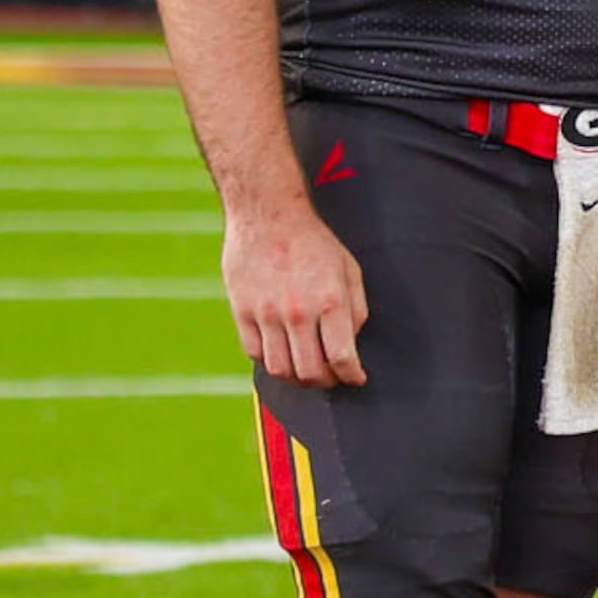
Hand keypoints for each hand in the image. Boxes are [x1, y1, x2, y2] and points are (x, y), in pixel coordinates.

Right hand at [223, 199, 367, 387]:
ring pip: (279, 368)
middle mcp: (297, 313)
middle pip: (309, 371)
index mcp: (330, 302)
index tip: (356, 378)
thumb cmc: (315, 243)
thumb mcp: (349, 271)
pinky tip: (282, 354)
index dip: (352, 375)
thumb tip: (350, 344)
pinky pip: (254, 352)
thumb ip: (355, 311)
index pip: (342, 357)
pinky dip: (270, 362)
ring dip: (297, 379)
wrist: (268, 215)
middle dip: (326, 382)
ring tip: (307, 372)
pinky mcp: (241, 311)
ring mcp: (266, 314)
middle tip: (332, 378)